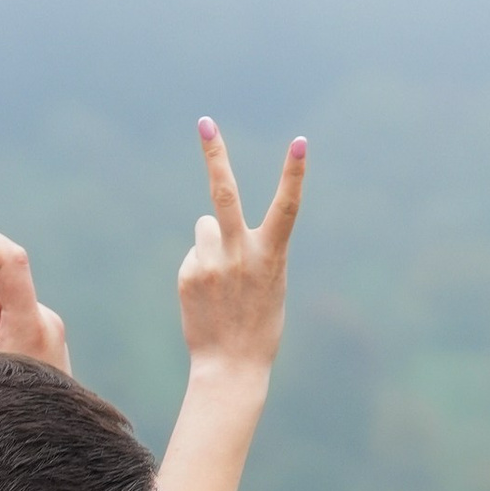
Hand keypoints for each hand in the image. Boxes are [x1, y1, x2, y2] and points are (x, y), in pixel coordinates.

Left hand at [176, 120, 306, 381]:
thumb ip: (249, 247)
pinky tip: (208, 296)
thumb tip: (206, 220)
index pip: (287, 207)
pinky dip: (200, 268)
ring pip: (205, 225)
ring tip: (221, 280)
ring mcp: (212, 264)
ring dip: (210, 242)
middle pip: (225, 194)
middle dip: (215, 155)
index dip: (295, 173)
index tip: (300, 141)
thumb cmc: (259, 325)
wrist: (231, 368)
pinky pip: (194, 253)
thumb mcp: (269, 283)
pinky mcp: (189, 274)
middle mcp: (240, 255)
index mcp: (271, 256)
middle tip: (205, 122)